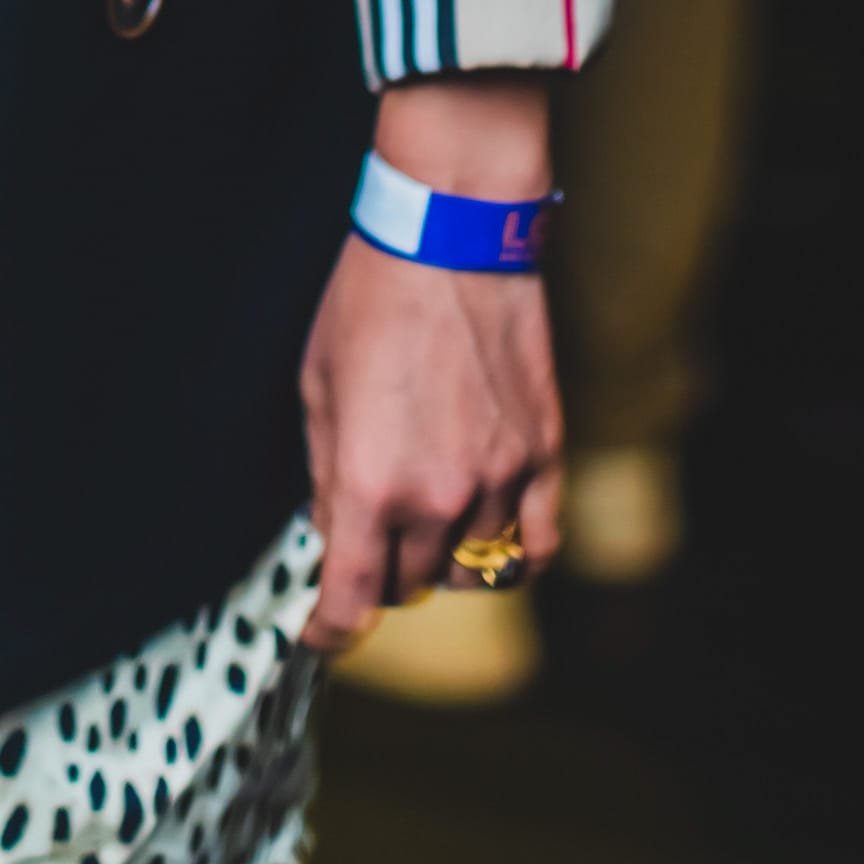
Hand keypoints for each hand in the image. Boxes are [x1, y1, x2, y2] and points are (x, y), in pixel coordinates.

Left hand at [300, 238, 561, 652]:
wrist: (452, 231)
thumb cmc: (370, 298)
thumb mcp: (317, 386)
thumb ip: (327, 475)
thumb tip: (335, 536)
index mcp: (371, 485)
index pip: (352, 603)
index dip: (330, 631)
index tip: (321, 633)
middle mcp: (439, 499)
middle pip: (409, 586)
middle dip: (381, 571)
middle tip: (369, 535)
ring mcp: (500, 481)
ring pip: (470, 570)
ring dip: (441, 558)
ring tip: (425, 519)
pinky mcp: (545, 456)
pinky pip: (539, 546)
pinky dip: (514, 555)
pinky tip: (492, 538)